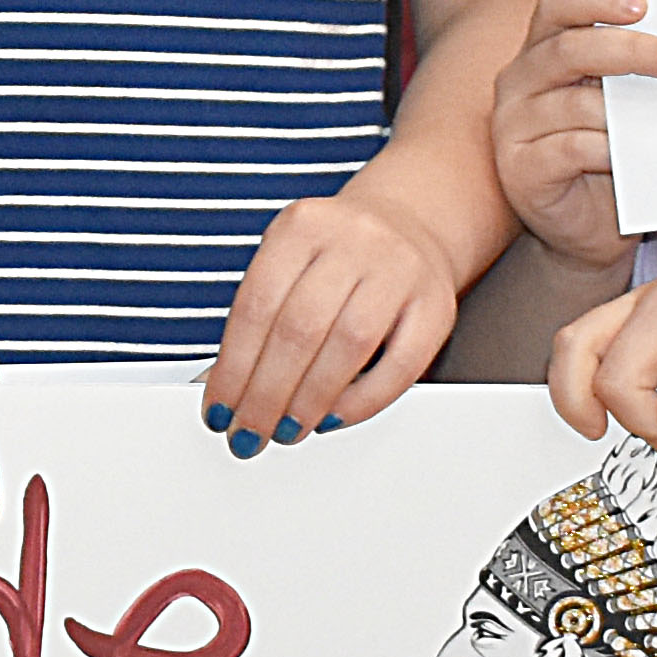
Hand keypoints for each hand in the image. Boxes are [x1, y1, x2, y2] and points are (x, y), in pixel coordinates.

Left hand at [203, 183, 460, 447]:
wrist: (409, 224)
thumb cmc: (337, 254)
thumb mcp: (289, 261)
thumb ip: (259, 317)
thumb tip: (224, 387)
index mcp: (302, 226)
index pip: (256, 306)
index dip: (232, 368)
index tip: (219, 410)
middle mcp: (354, 240)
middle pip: (299, 329)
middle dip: (266, 394)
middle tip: (249, 433)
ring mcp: (400, 269)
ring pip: (348, 346)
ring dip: (309, 401)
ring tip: (286, 431)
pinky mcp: (437, 305)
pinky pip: (400, 365)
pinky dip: (362, 401)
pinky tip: (332, 418)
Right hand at [490, 0, 656, 270]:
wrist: (591, 225)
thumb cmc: (612, 153)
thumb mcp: (623, 102)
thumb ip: (635, 72)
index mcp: (543, 51)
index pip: (558, 6)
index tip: (643, 5)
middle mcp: (519, 81)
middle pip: (569, 49)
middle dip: (630, 50)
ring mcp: (512, 127)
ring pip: (575, 103)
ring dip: (627, 111)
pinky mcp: (518, 170)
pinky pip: (571, 149)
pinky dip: (608, 150)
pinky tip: (632, 156)